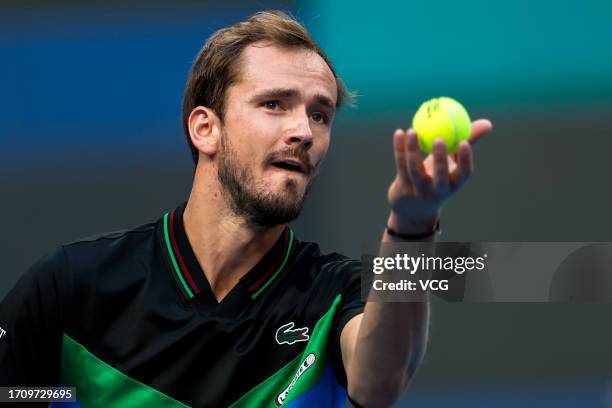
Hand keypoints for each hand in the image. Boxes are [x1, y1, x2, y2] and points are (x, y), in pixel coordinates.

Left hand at [387, 119, 492, 233]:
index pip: (463, 175)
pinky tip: (399, 133)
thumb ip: (467, 142)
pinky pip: (401, 165)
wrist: (412, 207)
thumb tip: (487, 124)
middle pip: (440, 176)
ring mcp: (419, 191)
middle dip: (440, 159)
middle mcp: (438, 191)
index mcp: (454, 184)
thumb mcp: (452, 163)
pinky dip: (399, 149)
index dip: (465, 160)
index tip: (464, 142)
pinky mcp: (403, 187)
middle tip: (439, 139)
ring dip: (413, 149)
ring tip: (413, 130)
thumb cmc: (438, 176)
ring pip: (415, 169)